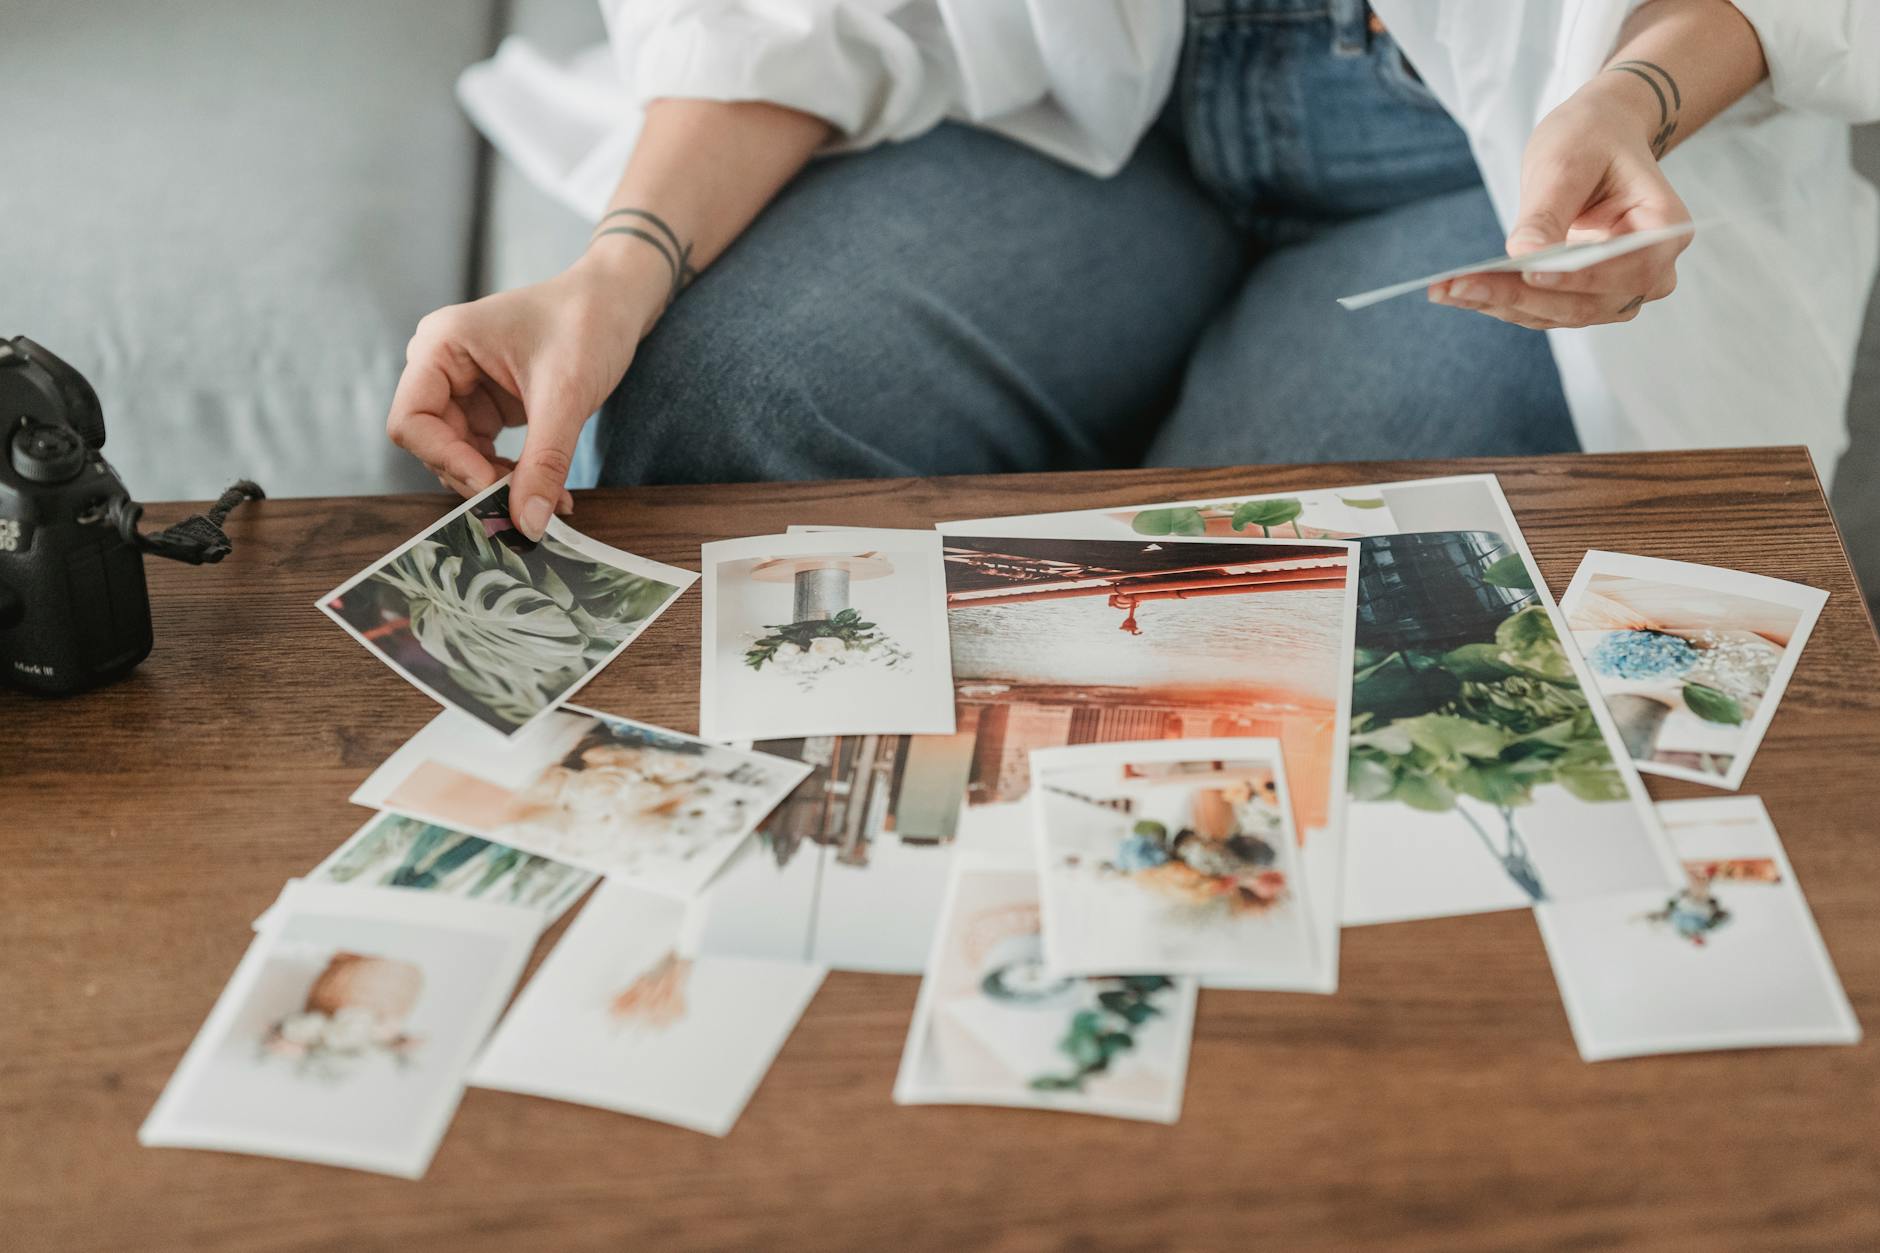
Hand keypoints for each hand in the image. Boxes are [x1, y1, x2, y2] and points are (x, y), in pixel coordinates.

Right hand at [386, 244, 667, 537]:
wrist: (616, 302)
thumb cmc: (587, 323)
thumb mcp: (566, 396)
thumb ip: (544, 462)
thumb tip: (529, 524)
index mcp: (441, 345)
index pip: (411, 421)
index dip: (446, 460)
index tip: (492, 488)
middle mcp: (441, 365)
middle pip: (433, 444)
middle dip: (476, 479)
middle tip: (526, 507)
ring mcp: (462, 386)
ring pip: (459, 456)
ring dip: (497, 485)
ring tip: (547, 502)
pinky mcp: (486, 405)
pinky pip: (483, 453)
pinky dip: (511, 476)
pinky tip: (547, 491)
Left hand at [1429, 75, 1690, 328]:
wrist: (1597, 139)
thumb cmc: (1590, 139)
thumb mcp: (1567, 161)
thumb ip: (1548, 213)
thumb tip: (1523, 259)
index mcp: (1665, 229)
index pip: (1625, 267)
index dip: (1577, 276)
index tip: (1528, 271)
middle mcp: (1650, 271)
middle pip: (1585, 302)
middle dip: (1518, 295)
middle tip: (1458, 286)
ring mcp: (1617, 291)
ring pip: (1557, 313)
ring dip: (1498, 304)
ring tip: (1444, 290)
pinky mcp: (1583, 298)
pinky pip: (1541, 309)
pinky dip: (1498, 302)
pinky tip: (1454, 292)